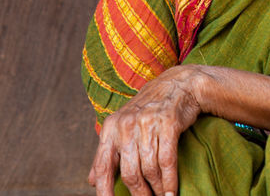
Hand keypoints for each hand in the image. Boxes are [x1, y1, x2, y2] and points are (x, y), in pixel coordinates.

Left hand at [87, 65, 204, 195]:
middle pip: (130, 173)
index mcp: (111, 128)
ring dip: (156, 190)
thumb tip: (91, 181)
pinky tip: (171, 192)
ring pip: (149, 169)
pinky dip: (170, 180)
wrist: (178, 85)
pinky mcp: (168, 123)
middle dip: (139, 195)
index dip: (104, 191)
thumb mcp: (123, 126)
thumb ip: (107, 153)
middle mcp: (127, 125)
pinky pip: (167, 160)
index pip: (103, 166)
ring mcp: (147, 123)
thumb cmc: (148, 110)